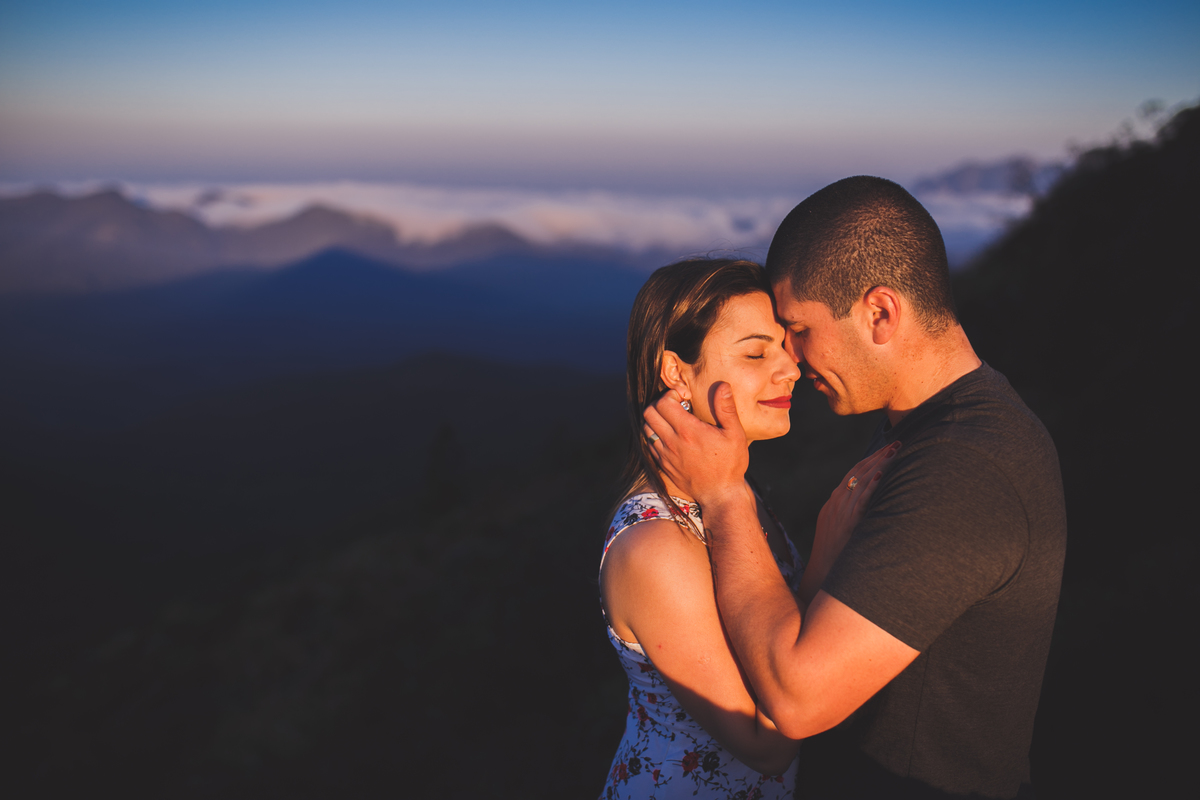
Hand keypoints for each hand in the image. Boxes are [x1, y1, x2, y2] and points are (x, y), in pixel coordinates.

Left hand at [643, 383, 750, 507]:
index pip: (664, 403)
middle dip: (660, 404)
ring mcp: (665, 454)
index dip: (671, 394)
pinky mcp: (663, 465)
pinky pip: (649, 444)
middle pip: (649, 413)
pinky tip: (670, 436)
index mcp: (688, 431)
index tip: (685, 398)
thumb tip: (722, 385)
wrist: (719, 495)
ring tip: (672, 420)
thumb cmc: (730, 465)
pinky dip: (655, 435)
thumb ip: (726, 409)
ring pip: (646, 428)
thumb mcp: (735, 435)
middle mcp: (672, 442)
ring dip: (656, 419)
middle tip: (676, 406)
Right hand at [800, 442, 899, 602]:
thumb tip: (867, 508)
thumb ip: (850, 515)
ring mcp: (840, 512)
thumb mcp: (838, 530)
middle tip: (896, 442)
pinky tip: (881, 475)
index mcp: (834, 503)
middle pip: (858, 472)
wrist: (821, 575)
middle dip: (878, 456)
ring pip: (860, 481)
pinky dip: (870, 486)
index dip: (870, 459)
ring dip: (879, 464)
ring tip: (895, 451)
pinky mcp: (847, 523)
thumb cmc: (834, 556)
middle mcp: (836, 503)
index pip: (853, 473)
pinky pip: (860, 501)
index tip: (886, 448)